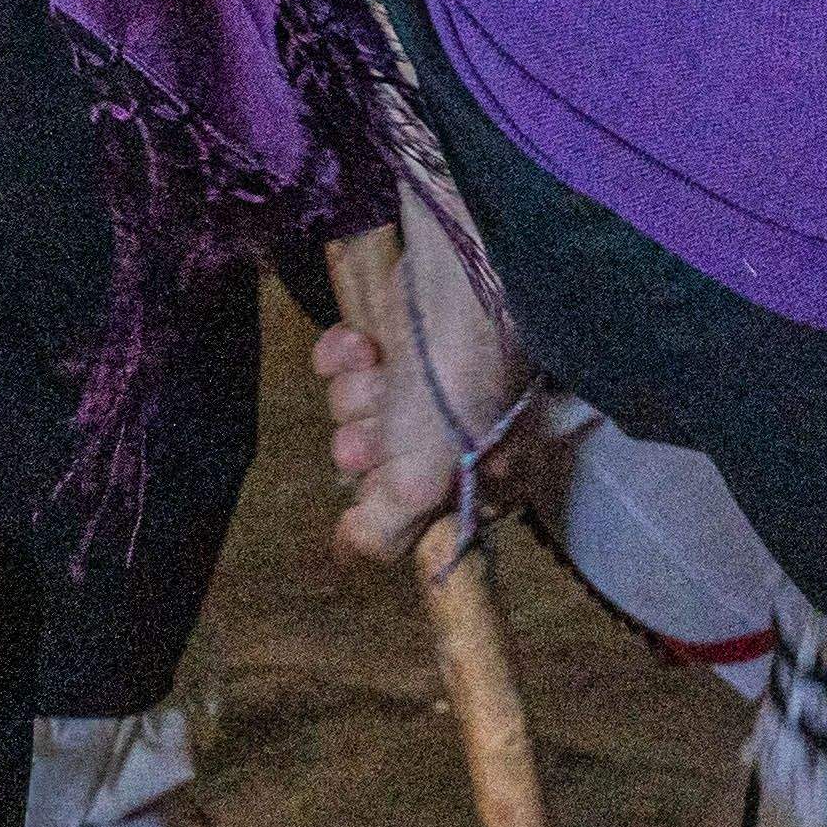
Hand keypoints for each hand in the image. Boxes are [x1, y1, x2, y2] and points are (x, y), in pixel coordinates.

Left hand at [312, 198, 544, 564]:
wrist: (460, 278)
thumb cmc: (453, 387)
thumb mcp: (419, 480)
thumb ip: (384, 530)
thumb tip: (350, 548)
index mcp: (483, 473)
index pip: (416, 513)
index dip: (389, 498)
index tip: (385, 481)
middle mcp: (455, 433)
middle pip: (378, 462)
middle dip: (367, 441)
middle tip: (379, 425)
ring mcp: (427, 383)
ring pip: (359, 412)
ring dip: (356, 394)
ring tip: (378, 370)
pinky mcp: (398, 336)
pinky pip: (345, 365)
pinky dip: (343, 356)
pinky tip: (362, 343)